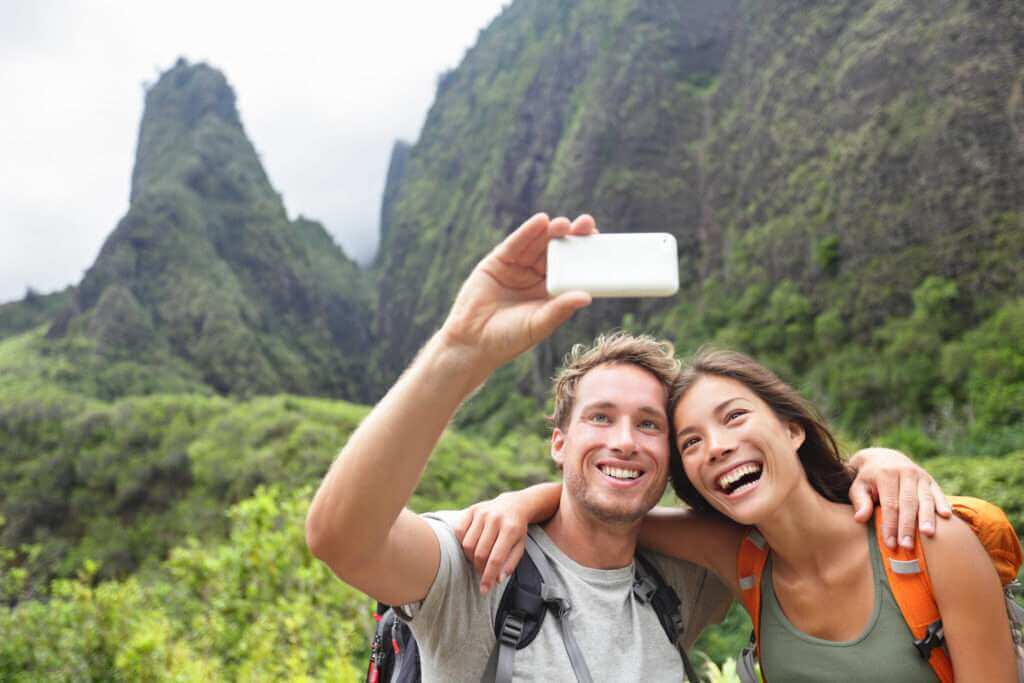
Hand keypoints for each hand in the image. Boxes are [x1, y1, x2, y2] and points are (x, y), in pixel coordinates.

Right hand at [440, 213, 594, 375]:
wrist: (472, 342)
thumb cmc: (508, 339)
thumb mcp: (538, 324)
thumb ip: (559, 309)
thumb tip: (586, 297)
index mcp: (551, 291)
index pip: (572, 267)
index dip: (585, 253)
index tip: (600, 240)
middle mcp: (536, 276)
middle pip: (557, 250)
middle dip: (572, 236)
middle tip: (586, 224)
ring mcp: (518, 267)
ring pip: (538, 243)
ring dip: (551, 230)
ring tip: (564, 224)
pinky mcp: (498, 261)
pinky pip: (515, 243)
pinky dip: (527, 232)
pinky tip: (540, 222)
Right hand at [453, 493, 530, 594]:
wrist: (513, 505)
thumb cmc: (516, 530)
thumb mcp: (520, 546)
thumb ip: (510, 564)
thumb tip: (497, 579)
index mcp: (510, 529)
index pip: (496, 559)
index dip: (488, 577)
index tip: (484, 590)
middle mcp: (495, 519)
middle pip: (480, 553)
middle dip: (479, 568)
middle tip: (481, 572)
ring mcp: (482, 512)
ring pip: (467, 544)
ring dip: (470, 557)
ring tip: (477, 559)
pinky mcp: (471, 509)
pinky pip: (459, 531)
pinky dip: (461, 543)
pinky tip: (470, 546)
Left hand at [848, 447, 951, 548]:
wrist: (883, 457)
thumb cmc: (868, 479)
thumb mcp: (858, 487)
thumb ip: (860, 502)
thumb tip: (860, 519)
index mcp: (886, 474)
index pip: (889, 504)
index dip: (890, 525)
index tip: (890, 543)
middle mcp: (905, 472)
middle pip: (908, 503)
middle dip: (908, 526)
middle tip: (907, 546)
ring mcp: (920, 475)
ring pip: (925, 498)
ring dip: (927, 518)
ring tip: (928, 535)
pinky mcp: (930, 479)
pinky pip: (938, 492)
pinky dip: (943, 503)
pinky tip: (946, 516)